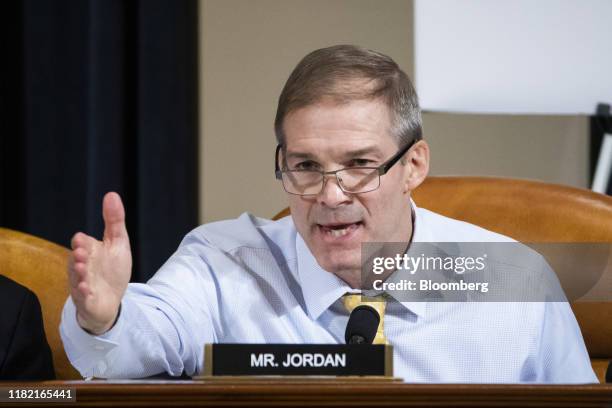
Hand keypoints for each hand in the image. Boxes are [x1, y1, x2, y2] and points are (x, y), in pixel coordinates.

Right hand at [68, 192, 131, 334]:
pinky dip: (84, 293)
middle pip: (77, 260)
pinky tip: (86, 289)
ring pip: (77, 278)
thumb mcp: (118, 243)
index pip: (83, 244)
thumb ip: (114, 221)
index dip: (82, 242)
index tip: (82, 239)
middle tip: (82, 253)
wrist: (110, 299)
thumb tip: (111, 194)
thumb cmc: (112, 269)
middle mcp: (82, 267)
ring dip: (79, 274)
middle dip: (79, 257)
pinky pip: (83, 297)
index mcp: (89, 251)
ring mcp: (83, 284)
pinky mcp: (87, 300)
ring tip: (83, 270)